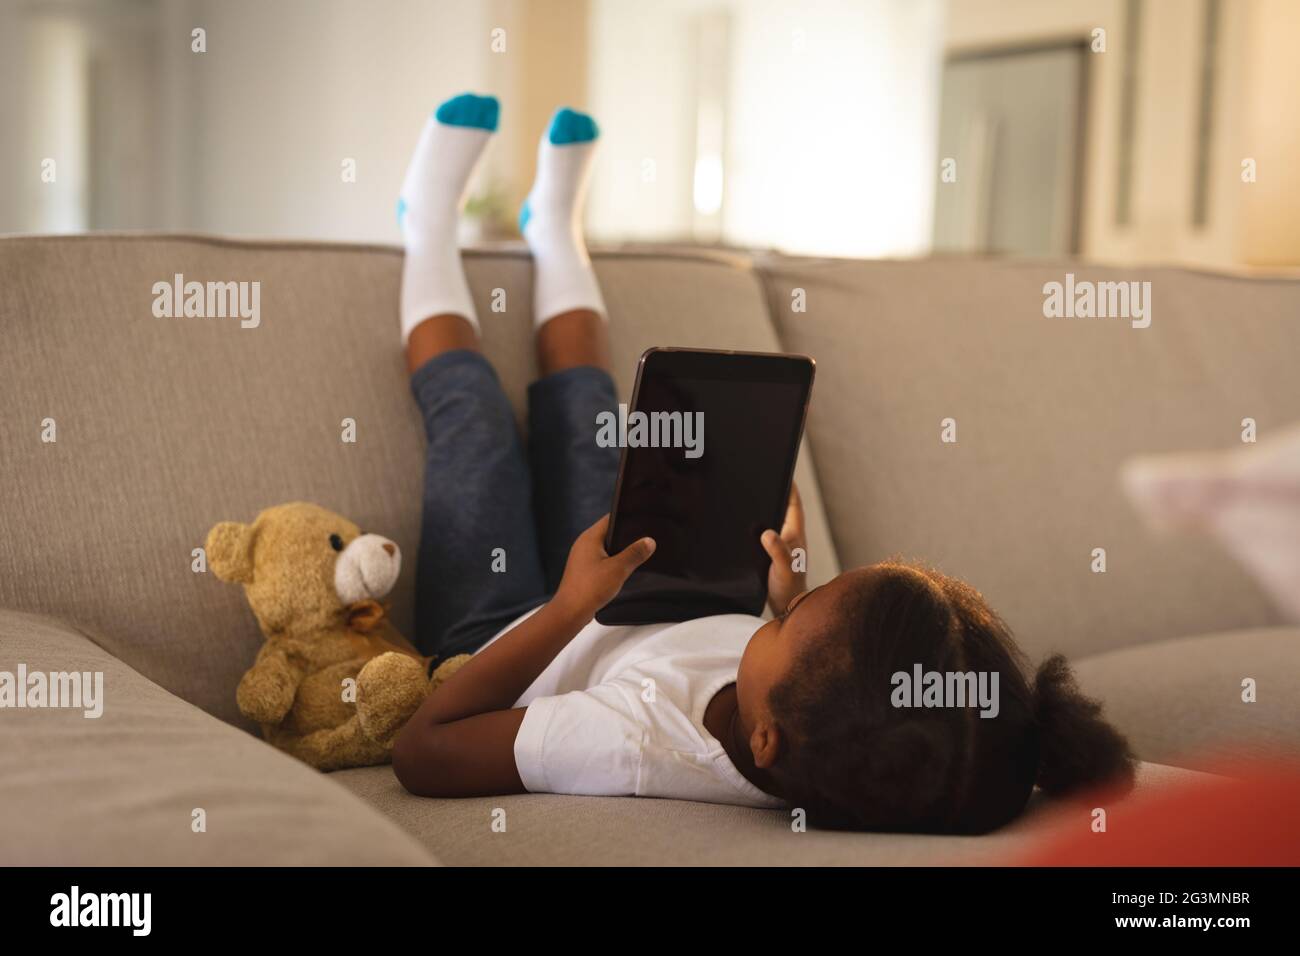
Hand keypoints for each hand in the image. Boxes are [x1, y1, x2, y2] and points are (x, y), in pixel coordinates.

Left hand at [554, 515, 655, 619]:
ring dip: (619, 553)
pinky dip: (611, 564)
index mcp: (590, 537)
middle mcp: (583, 544)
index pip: (610, 518)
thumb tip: (649, 542)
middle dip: (625, 538)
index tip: (642, 521)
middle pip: (609, 534)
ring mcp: (582, 558)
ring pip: (605, 549)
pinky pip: (601, 561)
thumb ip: (635, 553)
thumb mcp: (619, 569)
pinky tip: (621, 572)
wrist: (570, 612)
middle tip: (643, 542)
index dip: (627, 518)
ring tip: (634, 557)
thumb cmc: (589, 588)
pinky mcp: (583, 571)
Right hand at [761, 483, 806, 616]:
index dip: (790, 487)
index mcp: (795, 536)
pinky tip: (748, 525)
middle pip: (785, 509)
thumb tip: (767, 533)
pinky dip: (760, 525)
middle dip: (778, 493)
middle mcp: (791, 538)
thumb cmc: (788, 589)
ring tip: (756, 495)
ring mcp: (783, 546)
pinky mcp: (774, 554)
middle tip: (766, 477)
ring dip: (769, 509)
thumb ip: (778, 551)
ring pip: (776, 520)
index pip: (794, 506)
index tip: (785, 471)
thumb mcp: (783, 569)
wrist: (785, 608)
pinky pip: (768, 533)